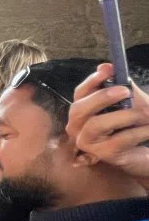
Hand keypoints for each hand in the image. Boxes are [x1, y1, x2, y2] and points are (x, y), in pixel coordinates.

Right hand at [66, 63, 148, 184]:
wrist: (141, 152)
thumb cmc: (131, 125)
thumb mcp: (128, 102)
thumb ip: (120, 85)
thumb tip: (106, 66)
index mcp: (82, 112)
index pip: (79, 93)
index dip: (92, 80)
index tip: (109, 69)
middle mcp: (77, 127)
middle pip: (80, 109)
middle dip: (101, 97)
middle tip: (125, 90)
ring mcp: (88, 143)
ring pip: (97, 124)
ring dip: (125, 115)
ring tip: (147, 112)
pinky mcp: (105, 155)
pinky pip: (120, 139)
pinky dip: (139, 131)